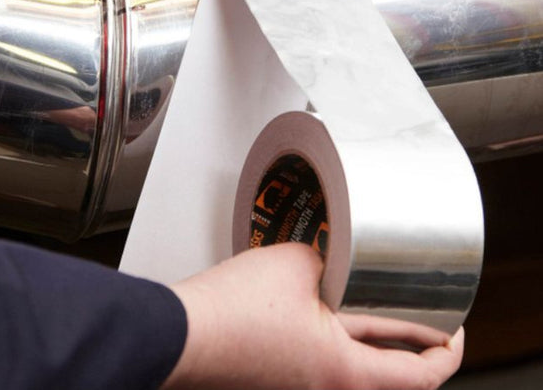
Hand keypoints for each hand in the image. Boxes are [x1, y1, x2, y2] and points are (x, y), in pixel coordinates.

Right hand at [164, 243, 462, 389]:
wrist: (183, 331)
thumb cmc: (233, 309)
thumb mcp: (298, 264)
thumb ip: (333, 262)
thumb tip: (338, 261)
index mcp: (344, 371)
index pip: (422, 375)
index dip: (448, 349)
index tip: (455, 328)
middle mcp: (327, 389)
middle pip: (393, 376)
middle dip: (413, 341)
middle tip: (421, 312)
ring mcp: (302, 386)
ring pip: (358, 369)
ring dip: (374, 341)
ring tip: (377, 305)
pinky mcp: (281, 377)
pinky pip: (326, 362)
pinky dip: (339, 340)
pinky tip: (328, 308)